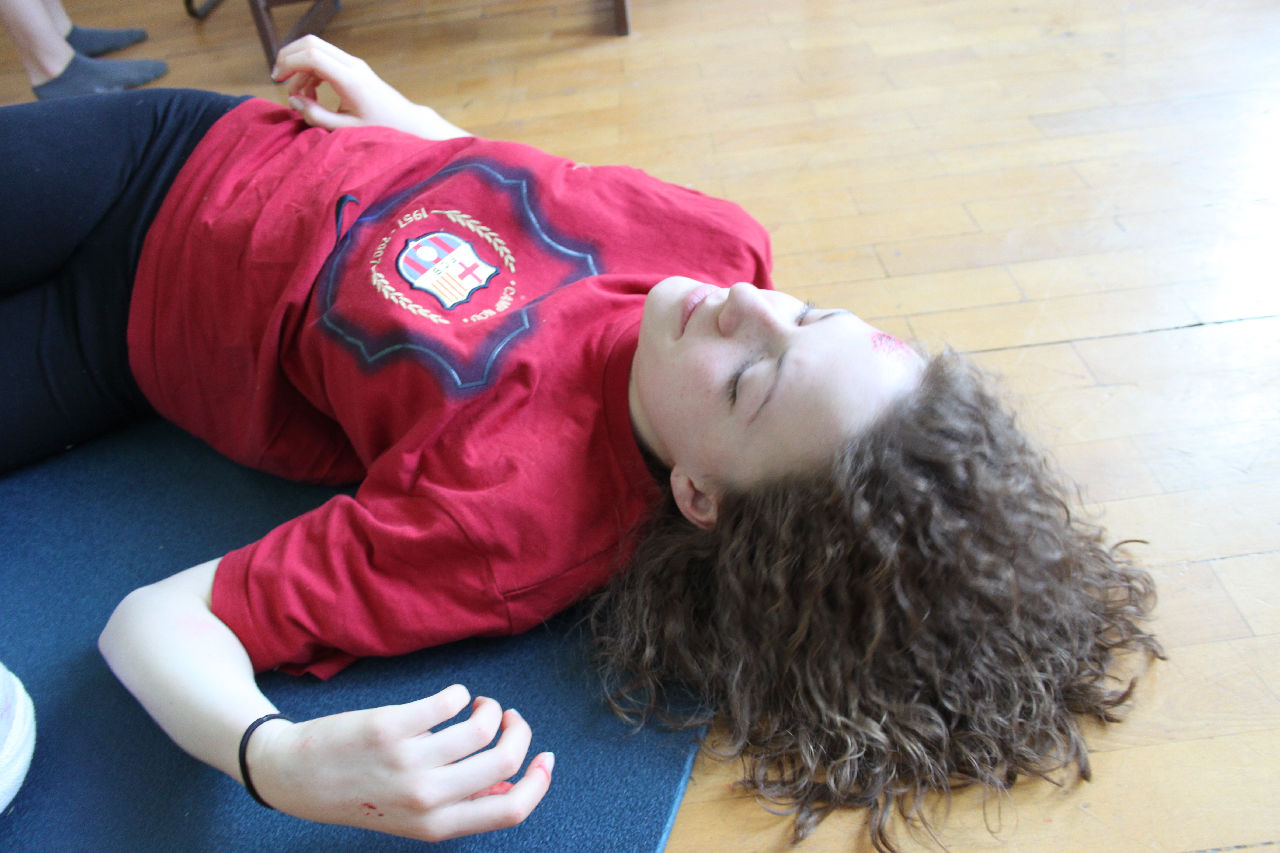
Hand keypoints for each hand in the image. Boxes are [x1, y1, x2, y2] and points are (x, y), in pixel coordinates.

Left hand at [248, 684, 553, 840]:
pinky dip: (459, 694)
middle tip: (507, 718)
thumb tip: (509, 786)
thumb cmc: (357, 795)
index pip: (511, 810)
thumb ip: (460, 806)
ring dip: (490, 708)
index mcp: (436, 826)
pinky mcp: (392, 726)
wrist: (293, 776)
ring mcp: (408, 761)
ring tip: (477, 704)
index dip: (539, 782)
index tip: (544, 758)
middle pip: (505, 761)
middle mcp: (426, 797)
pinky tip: (450, 697)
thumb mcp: (410, 818)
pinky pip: (450, 701)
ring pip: (481, 727)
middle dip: (519, 732)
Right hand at [271, 36, 468, 138]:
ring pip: (316, 49)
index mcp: (349, 79)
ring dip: (300, 69)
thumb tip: (294, 101)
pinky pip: (324, 59)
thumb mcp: (346, 129)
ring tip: (300, 99)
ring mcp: (353, 64)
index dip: (288, 63)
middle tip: (278, 79)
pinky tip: (311, 96)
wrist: (406, 122)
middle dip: (288, 57)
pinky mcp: (353, 68)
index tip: (276, 80)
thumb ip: (317, 116)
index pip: (312, 55)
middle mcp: (351, 65)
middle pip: (310, 43)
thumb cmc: (380, 129)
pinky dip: (311, 72)